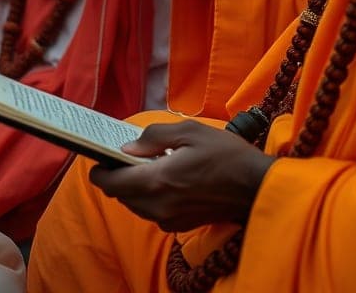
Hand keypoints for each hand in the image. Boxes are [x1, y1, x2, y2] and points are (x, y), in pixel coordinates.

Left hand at [89, 120, 273, 230]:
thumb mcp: (188, 131)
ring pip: (135, 205)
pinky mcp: (180, 225)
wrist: (256, 188)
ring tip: (144, 163)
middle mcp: (158, 206)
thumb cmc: (225, 155)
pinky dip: (148, 196)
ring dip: (132, 187)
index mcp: (156, 181)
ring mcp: (169, 220)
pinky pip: (152, 212)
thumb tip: (126, 148)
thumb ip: (153, 138)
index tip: (99, 157)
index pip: (111, 183)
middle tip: (123, 154)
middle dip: (116, 176)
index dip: (100, 170)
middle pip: (120, 195)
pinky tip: (163, 178)